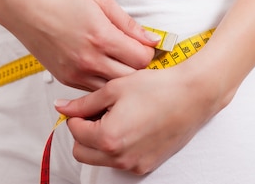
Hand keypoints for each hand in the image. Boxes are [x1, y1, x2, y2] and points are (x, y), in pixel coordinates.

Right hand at [0, 0, 159, 90]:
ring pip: (112, 89)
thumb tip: (152, 39)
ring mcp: (75, 72)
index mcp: (101, 37)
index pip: (142, 59)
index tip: (144, 44)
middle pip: (130, 78)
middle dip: (138, 67)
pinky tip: (100, 65)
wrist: (21, 3)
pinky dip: (101, 80)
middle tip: (134, 53)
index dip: (148, 51)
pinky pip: (92, 89)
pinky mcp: (64, 78)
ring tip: (118, 60)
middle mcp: (89, 60)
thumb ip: (128, 22)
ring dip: (119, 77)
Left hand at [54, 61, 228, 173]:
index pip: (74, 130)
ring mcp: (134, 164)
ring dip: (99, 141)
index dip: (77, 114)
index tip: (87, 105)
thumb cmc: (157, 88)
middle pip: (81, 151)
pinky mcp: (146, 165)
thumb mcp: (114, 89)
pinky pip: (120, 161)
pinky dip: (117, 147)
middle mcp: (120, 157)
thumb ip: (84, 103)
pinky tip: (130, 125)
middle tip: (97, 113)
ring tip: (115, 117)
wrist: (192, 96)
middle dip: (83, 132)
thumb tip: (62, 107)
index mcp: (108, 137)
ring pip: (100, 159)